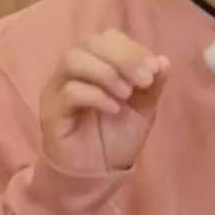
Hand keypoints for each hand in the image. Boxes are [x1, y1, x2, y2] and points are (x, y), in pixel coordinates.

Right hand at [39, 30, 169, 173]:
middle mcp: (72, 71)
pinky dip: (95, 96)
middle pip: (89, 42)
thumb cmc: (116, 139)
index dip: (131, 48)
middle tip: (144, 80)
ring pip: (73, 60)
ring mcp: (57, 90)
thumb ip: (152, 86)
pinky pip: (68, 91)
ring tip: (126, 94)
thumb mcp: (143, 111)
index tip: (154, 69)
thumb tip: (163, 60)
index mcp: (95, 64)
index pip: (107, 38)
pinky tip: (114, 110)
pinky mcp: (51, 113)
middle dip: (122, 57)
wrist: (96, 176)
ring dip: (105, 72)